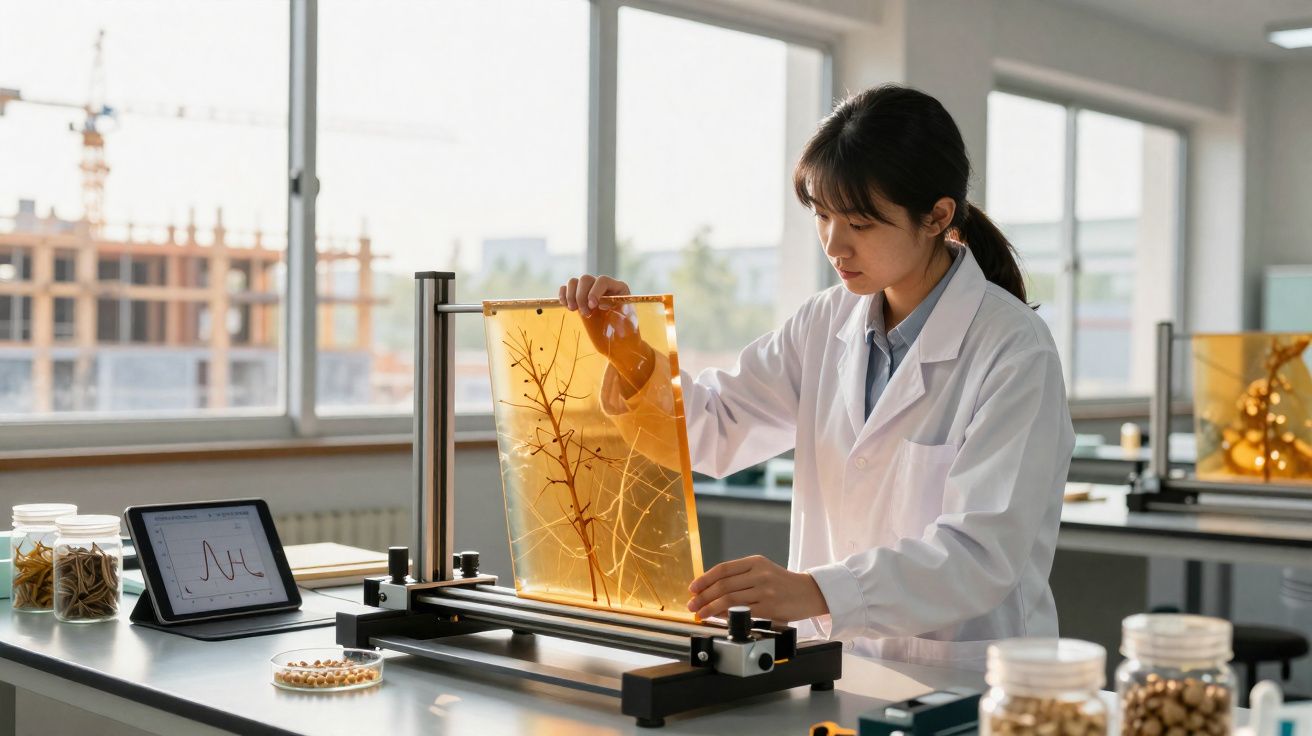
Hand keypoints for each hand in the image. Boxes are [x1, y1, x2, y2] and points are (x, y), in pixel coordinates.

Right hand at [559, 274, 653, 397]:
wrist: (619, 343)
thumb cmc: (625, 333)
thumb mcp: (626, 321)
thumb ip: (617, 309)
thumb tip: (602, 302)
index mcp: (618, 288)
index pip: (602, 280)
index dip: (594, 291)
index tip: (592, 306)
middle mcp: (603, 286)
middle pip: (585, 279)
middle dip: (581, 296)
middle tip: (586, 314)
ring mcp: (590, 292)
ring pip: (574, 282)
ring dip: (571, 295)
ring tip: (574, 310)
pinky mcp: (579, 299)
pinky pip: (566, 289)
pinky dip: (563, 295)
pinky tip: (566, 306)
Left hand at [687, 555, 828, 622]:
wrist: (810, 593)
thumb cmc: (783, 583)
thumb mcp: (763, 571)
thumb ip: (740, 577)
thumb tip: (711, 590)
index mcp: (755, 561)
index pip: (723, 569)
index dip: (704, 579)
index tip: (693, 588)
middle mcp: (759, 574)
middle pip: (723, 585)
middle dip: (703, 596)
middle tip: (693, 604)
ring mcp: (765, 590)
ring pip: (729, 599)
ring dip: (710, 608)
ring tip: (701, 613)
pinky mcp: (769, 608)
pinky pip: (741, 611)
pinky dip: (726, 615)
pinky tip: (719, 618)